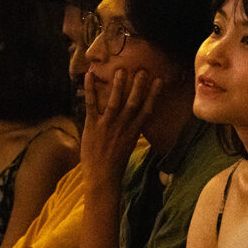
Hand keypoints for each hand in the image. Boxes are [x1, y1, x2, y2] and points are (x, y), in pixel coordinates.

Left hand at [81, 69, 162, 186]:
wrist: (102, 177)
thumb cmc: (114, 165)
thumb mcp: (127, 147)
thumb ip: (129, 132)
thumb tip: (133, 122)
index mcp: (133, 132)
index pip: (146, 110)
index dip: (153, 94)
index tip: (159, 80)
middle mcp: (122, 126)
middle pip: (133, 103)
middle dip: (138, 86)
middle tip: (142, 70)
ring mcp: (107, 125)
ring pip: (115, 101)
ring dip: (118, 85)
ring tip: (121, 70)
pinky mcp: (92, 126)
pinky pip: (91, 104)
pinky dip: (90, 89)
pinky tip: (89, 75)